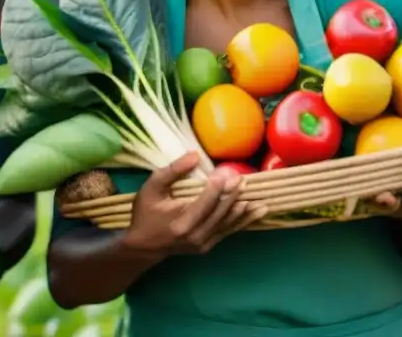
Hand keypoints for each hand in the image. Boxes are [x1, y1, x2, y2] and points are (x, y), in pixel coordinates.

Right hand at [122, 152, 266, 256]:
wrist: (143, 246)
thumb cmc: (145, 213)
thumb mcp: (152, 187)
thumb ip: (172, 171)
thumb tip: (195, 155)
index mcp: (181, 222)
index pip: (206, 202)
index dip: (218, 187)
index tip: (227, 172)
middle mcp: (195, 236)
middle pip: (220, 212)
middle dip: (233, 194)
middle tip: (244, 179)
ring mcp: (203, 244)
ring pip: (228, 223)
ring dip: (244, 209)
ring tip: (258, 196)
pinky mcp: (208, 246)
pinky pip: (228, 231)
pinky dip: (242, 221)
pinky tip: (255, 212)